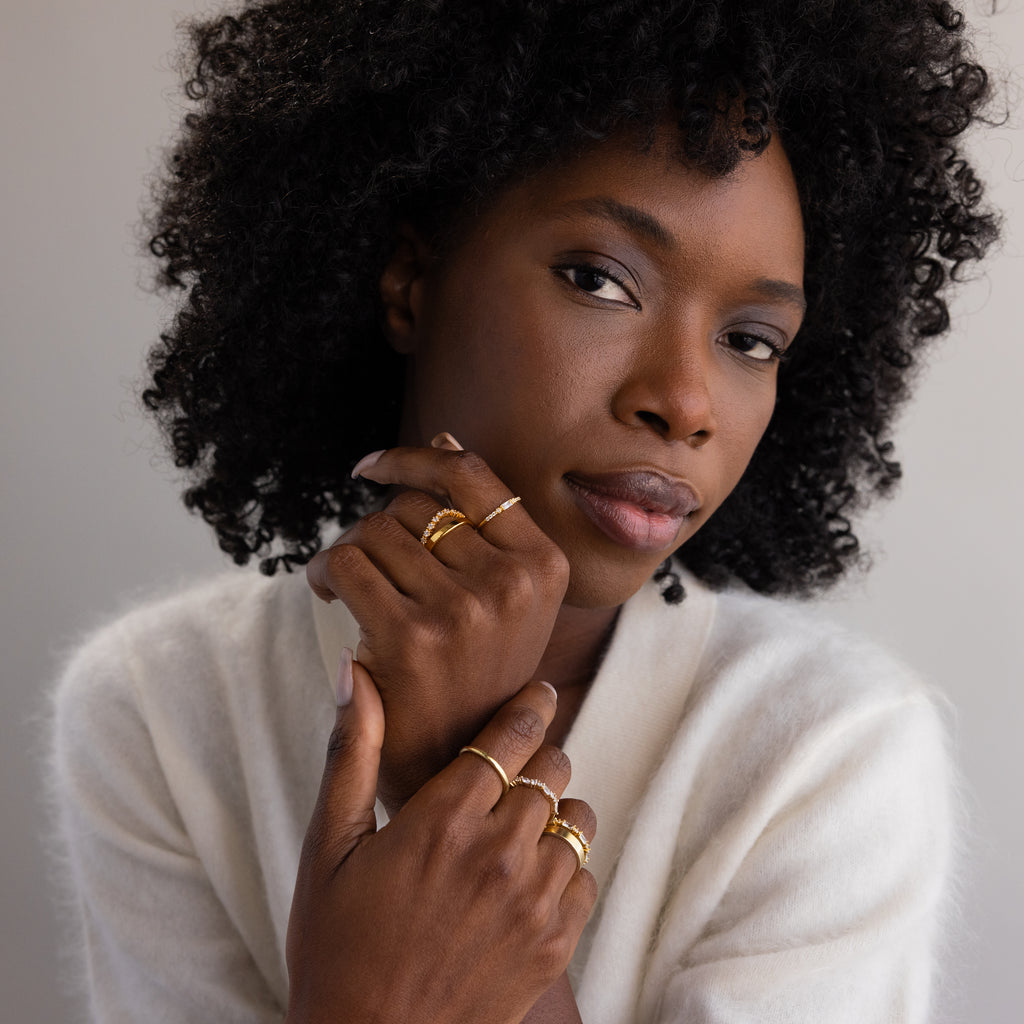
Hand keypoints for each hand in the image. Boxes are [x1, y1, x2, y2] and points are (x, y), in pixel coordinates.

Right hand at [285, 661, 596, 1023]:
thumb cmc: (337, 948)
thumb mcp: (328, 849)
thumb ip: (353, 755)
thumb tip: (356, 674)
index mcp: (442, 820)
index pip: (512, 736)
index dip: (530, 705)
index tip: (538, 691)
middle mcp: (497, 853)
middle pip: (553, 767)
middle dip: (538, 756)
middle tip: (515, 768)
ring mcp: (532, 901)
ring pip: (577, 818)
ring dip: (553, 812)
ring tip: (518, 828)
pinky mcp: (554, 945)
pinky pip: (586, 877)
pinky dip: (567, 867)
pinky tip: (528, 878)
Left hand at [306, 443, 568, 809]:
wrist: (460, 761)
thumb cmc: (479, 671)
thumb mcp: (509, 597)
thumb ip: (485, 524)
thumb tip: (444, 440)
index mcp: (542, 565)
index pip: (470, 475)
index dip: (414, 458)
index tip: (373, 467)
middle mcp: (511, 583)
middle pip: (415, 503)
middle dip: (378, 521)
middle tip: (368, 555)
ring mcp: (463, 611)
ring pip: (377, 529)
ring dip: (350, 548)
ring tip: (348, 580)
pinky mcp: (410, 638)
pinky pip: (348, 562)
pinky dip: (327, 570)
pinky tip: (331, 591)